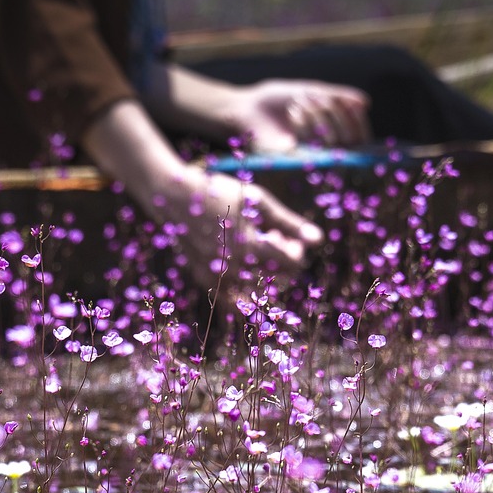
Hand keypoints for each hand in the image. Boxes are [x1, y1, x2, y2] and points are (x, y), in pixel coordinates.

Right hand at [161, 168, 324, 292]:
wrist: (173, 196)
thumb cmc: (218, 193)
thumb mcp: (257, 201)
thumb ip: (289, 223)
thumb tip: (318, 240)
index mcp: (252, 246)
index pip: (292, 265)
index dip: (296, 252)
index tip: (286, 236)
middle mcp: (235, 267)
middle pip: (276, 278)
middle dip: (280, 261)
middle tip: (270, 238)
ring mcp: (217, 277)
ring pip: (254, 291)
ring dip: (262, 274)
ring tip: (254, 251)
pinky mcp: (204, 279)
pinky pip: (230, 298)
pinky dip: (241, 291)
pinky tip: (240, 269)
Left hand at [228, 80, 370, 152]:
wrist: (248, 107)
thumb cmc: (279, 100)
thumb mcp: (311, 90)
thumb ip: (339, 96)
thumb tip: (366, 102)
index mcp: (333, 133)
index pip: (359, 134)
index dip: (358, 120)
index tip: (351, 104)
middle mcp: (324, 150)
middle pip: (349, 138)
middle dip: (334, 112)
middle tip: (314, 99)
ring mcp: (310, 158)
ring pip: (332, 141)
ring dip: (318, 113)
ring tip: (299, 103)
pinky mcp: (295, 162)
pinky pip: (313, 147)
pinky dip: (305, 122)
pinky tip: (294, 111)